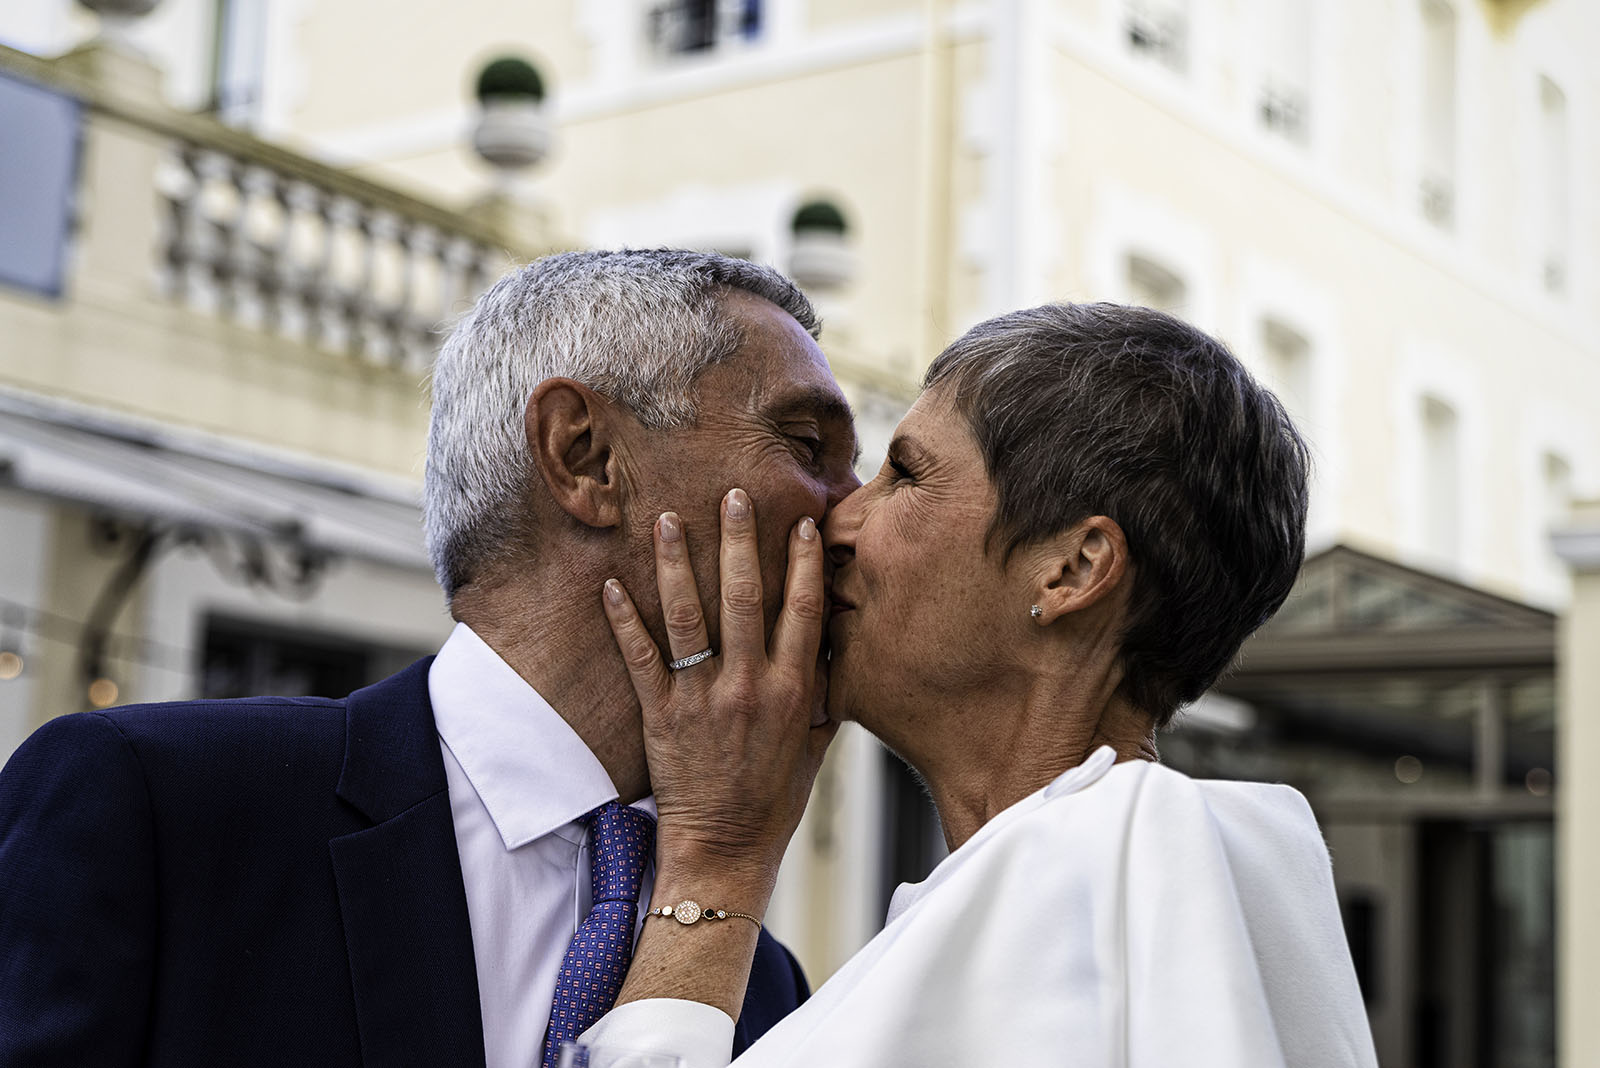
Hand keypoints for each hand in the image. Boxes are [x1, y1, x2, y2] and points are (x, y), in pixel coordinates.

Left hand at [601, 488, 837, 900]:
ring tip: (671, 519)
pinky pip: (641, 658)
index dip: (803, 565)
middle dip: (739, 542)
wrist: (725, 849)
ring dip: (679, 565)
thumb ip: (825, 694)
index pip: (802, 613)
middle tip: (733, 494)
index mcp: (792, 692)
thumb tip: (838, 648)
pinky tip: (612, 584)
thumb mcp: (814, 747)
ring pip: (689, 618)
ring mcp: (702, 699)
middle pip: (745, 599)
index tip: (802, 523)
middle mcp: (749, 687)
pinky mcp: (662, 715)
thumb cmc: (773, 801)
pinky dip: (625, 620)